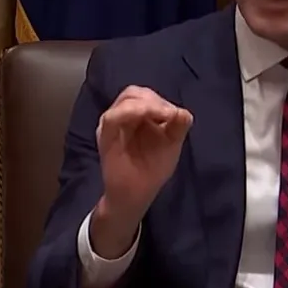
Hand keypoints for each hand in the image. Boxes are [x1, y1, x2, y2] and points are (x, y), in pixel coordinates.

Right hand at [91, 86, 192, 253]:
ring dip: (144, 104)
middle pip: (134, 93)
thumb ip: (178, 126)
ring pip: (124, 100)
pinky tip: (146, 116)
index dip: (160, 100)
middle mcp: (123, 117)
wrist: (136, 195)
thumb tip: (182, 111)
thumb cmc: (152, 170)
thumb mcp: (171, 145)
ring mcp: (113, 125)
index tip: (174, 115)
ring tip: (160, 116)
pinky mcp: (105, 135)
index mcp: (139, 117)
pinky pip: (112, 117)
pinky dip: (128, 112)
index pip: (145, 96)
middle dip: (152, 100)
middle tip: (167, 115)